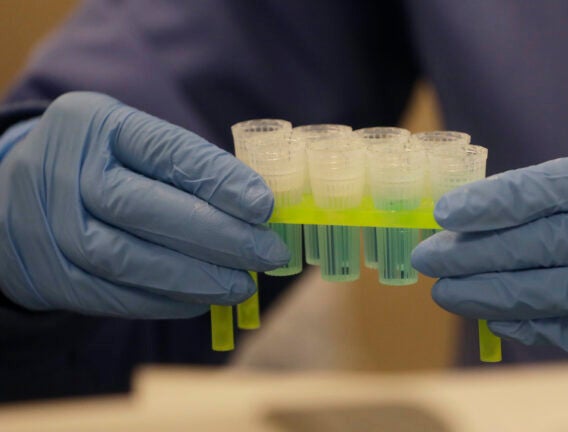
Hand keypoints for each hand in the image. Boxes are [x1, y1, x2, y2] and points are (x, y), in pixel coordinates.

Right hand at [0, 92, 288, 317]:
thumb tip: (260, 208)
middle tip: (268, 253)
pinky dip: (165, 301)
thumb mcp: (131, 142)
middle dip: (217, 235)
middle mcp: (63, 170)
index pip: (164, 150)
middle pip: (145, 207)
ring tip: (243, 285)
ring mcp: (49, 225)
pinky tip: (203, 300)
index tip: (265, 206)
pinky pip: (113, 295)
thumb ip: (186, 167)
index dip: (219, 180)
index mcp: (94, 124)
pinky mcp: (51, 273)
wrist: (15, 199)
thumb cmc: (101, 166)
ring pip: (128, 259)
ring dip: (196, 277)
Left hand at [412, 148, 567, 387]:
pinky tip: (494, 320)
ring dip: (494, 294)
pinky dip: (534, 327)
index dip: (498, 201)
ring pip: (559, 291)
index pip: (559, 186)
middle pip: (550, 242)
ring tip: (447, 292)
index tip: (449, 212)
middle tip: (430, 256)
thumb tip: (497, 212)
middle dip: (480, 251)